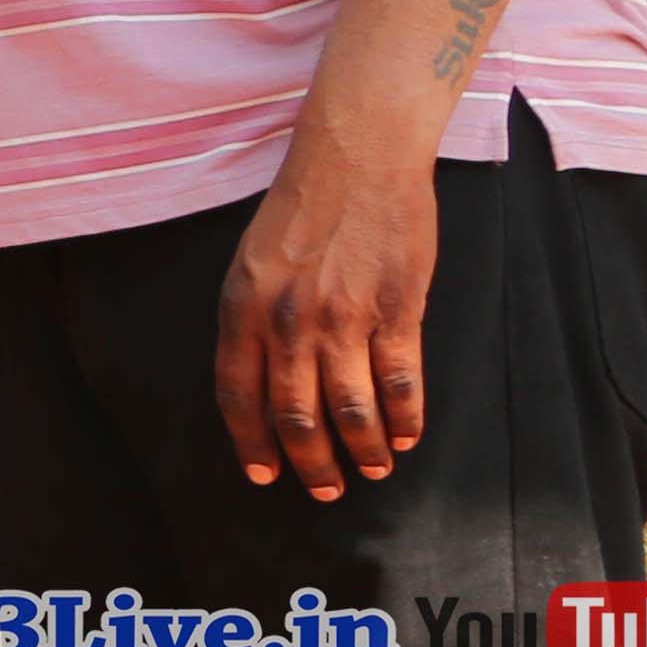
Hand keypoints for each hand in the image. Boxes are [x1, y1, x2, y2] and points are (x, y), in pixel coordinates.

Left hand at [215, 129, 437, 497]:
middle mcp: (288, 321)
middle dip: (311, 463)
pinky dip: (405, 417)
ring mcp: (343, 318)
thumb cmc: (302, 207)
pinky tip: (407, 437)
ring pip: (351, 408)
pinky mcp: (395, 310)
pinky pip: (400, 380)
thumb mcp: (251, 262)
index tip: (264, 475)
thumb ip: (254, 321)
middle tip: (325, 490)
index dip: (252, 443)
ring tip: (373, 470)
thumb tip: (265, 382)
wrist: (357, 156)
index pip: (239, 397)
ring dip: (364, 450)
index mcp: (243, 309)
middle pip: (296, 415)